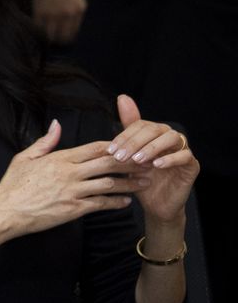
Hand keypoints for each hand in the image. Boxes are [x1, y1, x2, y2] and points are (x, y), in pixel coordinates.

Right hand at [0, 119, 136, 235]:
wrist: (4, 212)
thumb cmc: (12, 186)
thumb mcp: (24, 158)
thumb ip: (45, 142)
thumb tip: (57, 125)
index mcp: (59, 158)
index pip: (95, 147)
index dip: (116, 145)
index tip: (131, 145)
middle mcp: (69, 173)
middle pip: (108, 163)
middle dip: (131, 161)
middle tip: (149, 161)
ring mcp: (72, 191)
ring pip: (109, 184)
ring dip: (129, 183)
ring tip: (145, 182)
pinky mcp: (73, 209)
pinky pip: (100, 204)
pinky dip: (115, 202)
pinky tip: (126, 202)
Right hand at [32, 0, 86, 43]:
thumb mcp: (77, 0)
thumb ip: (76, 15)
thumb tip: (69, 32)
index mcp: (79, 10)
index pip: (73, 33)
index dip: (66, 38)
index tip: (61, 40)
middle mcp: (67, 14)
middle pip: (61, 36)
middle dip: (56, 40)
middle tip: (52, 40)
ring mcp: (53, 13)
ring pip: (49, 34)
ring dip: (46, 36)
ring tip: (43, 36)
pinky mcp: (40, 12)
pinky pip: (38, 26)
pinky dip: (36, 28)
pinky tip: (36, 26)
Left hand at [108, 94, 198, 223]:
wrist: (155, 205)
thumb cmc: (140, 179)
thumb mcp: (127, 158)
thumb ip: (125, 133)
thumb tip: (122, 97)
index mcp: (153, 134)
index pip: (139, 125)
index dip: (124, 136)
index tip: (110, 150)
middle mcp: (168, 138)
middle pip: (154, 129)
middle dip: (134, 142)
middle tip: (120, 156)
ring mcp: (182, 150)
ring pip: (171, 138)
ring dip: (152, 148)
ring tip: (137, 160)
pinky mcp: (192, 165)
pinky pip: (185, 156)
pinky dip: (170, 159)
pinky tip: (157, 165)